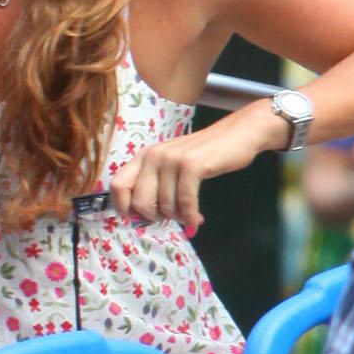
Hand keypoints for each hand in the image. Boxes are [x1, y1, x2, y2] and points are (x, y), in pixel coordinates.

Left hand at [108, 107, 271, 234]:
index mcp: (143, 156)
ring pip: (165, 205)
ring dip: (178, 217)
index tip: (138, 219)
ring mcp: (171, 159)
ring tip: (189, 215)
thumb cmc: (203, 155)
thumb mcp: (171, 166)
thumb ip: (154, 184)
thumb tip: (140, 216)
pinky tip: (197, 219)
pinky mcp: (191, 165)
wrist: (236, 135)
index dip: (123, 207)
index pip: (117, 186)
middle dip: (156, 217)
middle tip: (171, 218)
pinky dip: (191, 215)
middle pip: (140, 202)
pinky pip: (185, 202)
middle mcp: (153, 155)